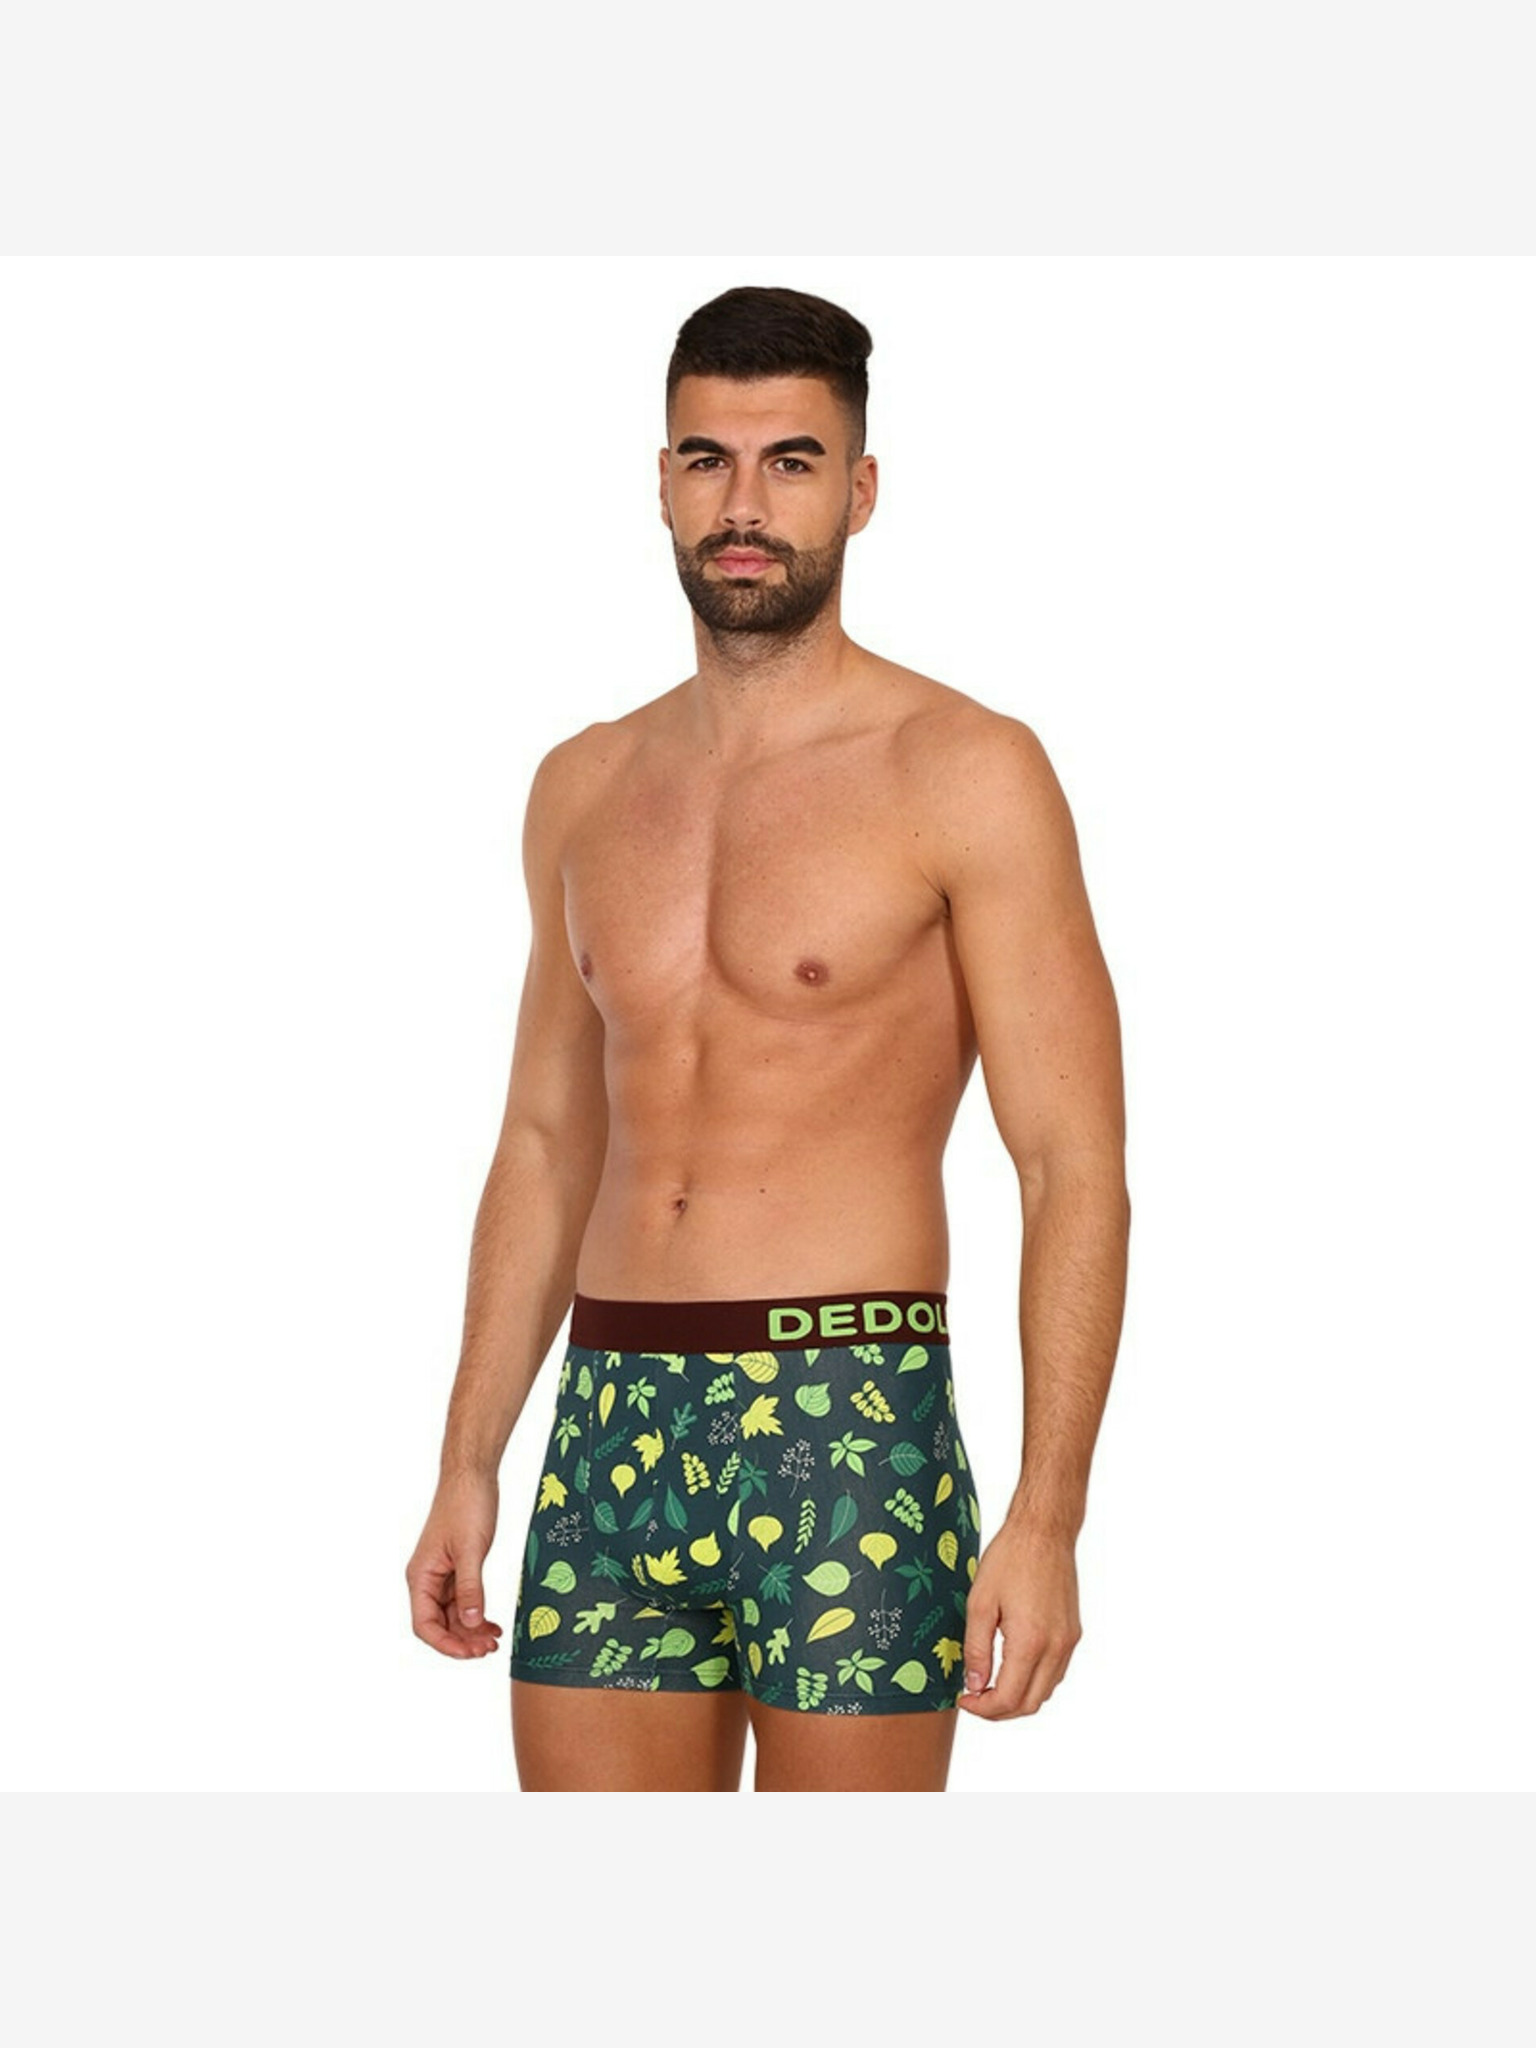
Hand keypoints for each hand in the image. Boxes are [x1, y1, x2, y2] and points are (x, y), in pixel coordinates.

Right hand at [406, 1471, 503, 1659]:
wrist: (472, 1476)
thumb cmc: (466, 1506)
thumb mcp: (471, 1550)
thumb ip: (470, 1588)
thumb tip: (470, 1622)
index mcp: (420, 1576)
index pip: (424, 1625)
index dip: (446, 1644)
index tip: (471, 1653)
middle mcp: (426, 1579)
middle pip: (438, 1624)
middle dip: (462, 1640)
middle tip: (489, 1648)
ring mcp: (441, 1574)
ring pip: (452, 1615)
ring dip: (471, 1630)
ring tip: (494, 1640)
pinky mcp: (456, 1568)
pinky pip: (462, 1600)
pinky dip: (476, 1614)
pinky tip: (493, 1623)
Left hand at [957, 1520, 1081, 1718]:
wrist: (1044, 1532)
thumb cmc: (1010, 1559)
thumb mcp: (980, 1603)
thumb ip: (976, 1649)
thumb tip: (974, 1684)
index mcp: (1030, 1642)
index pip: (1008, 1698)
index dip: (983, 1709)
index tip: (964, 1700)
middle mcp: (1056, 1647)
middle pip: (1030, 1703)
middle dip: (1000, 1710)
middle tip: (974, 1698)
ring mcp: (1068, 1641)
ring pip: (1046, 1691)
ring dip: (1019, 1698)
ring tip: (990, 1685)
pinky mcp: (1073, 1633)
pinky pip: (1056, 1672)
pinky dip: (1035, 1681)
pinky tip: (1013, 1669)